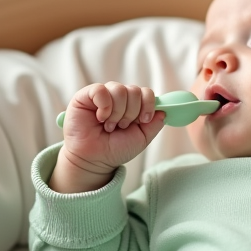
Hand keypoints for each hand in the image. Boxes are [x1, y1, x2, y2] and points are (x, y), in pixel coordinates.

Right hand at [50, 82, 165, 192]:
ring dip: (117, 112)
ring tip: (110, 126)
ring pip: (119, 90)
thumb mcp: (141, 138)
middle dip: (131, 113)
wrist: (94, 160)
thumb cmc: (115, 149)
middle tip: (121, 127)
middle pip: (135, 90)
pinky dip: (104, 106)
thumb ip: (154, 124)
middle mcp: (119, 97)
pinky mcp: (86, 95)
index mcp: (132, 105)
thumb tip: (164, 110)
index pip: (146, 92)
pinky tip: (100, 118)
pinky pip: (100, 90)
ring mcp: (103, 95)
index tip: (143, 120)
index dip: (148, 105)